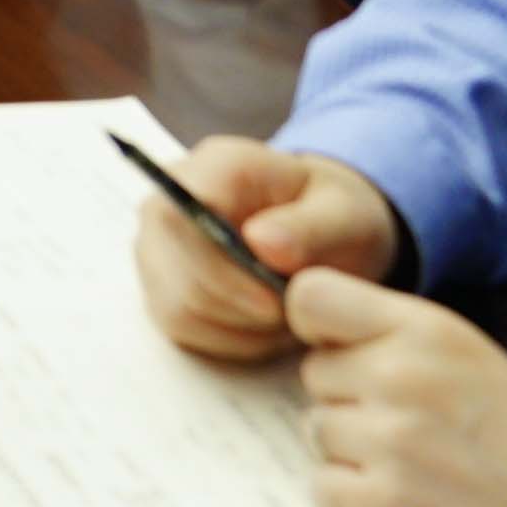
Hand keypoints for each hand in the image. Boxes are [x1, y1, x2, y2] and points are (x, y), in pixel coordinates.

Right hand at [136, 139, 406, 362]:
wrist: (326, 232)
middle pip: (178, 273)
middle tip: (294, 313)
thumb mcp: (348, 217)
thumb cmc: (335, 218)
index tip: (274, 300)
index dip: (217, 267)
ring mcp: (158, 247)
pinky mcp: (161, 286)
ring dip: (241, 328)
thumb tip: (262, 242)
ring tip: (286, 315)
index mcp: (213, 167)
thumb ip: (310, 227)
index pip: (174, 215)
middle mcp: (169, 203)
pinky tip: (265, 324)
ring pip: (179, 309)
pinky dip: (231, 339)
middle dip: (242, 308)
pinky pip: (183, 329)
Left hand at [287, 267, 506, 506]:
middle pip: (315, 374)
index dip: (319, 327)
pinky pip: (325, 489)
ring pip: (317, 432)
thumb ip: (406, 344)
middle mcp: (400, 375)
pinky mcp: (386, 505)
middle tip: (413, 429)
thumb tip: (335, 342)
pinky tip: (410, 505)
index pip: (311, 297)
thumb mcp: (480, 361)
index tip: (342, 348)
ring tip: (421, 470)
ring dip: (354, 454)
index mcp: (428, 331)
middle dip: (349, 400)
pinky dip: (357, 503)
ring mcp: (389, 442)